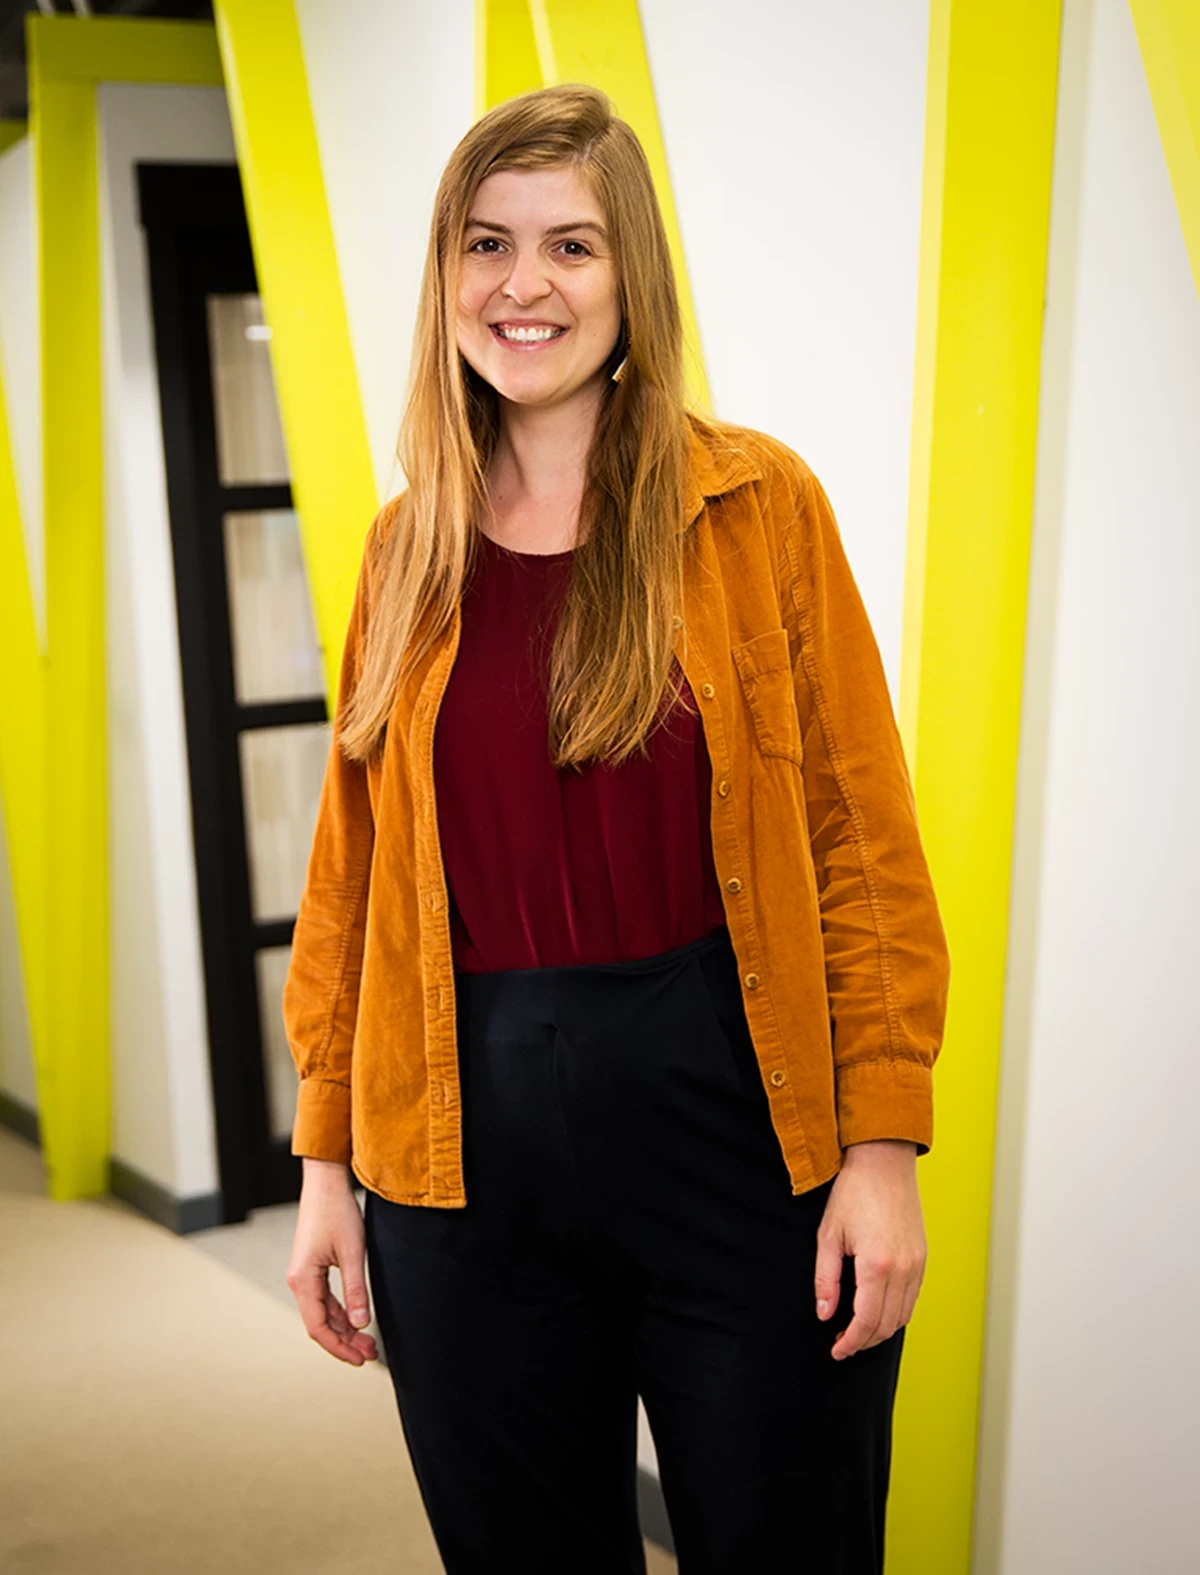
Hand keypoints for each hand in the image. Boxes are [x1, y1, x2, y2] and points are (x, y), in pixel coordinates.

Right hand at [287, 1160, 378, 1365]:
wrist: (325, 1183)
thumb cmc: (337, 1212)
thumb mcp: (353, 1252)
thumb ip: (356, 1290)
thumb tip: (362, 1324)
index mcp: (303, 1280)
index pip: (318, 1327)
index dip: (339, 1347)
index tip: (360, 1358)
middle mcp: (299, 1281)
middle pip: (320, 1323)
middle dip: (345, 1341)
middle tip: (370, 1353)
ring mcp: (304, 1275)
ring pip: (323, 1313)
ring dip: (344, 1328)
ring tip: (368, 1341)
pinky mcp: (312, 1268)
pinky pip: (325, 1299)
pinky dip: (341, 1312)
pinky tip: (357, 1320)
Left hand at [815, 1139, 926, 1359]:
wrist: (883, 1163)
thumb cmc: (852, 1193)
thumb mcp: (828, 1235)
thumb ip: (825, 1279)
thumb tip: (825, 1314)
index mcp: (876, 1264)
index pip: (866, 1322)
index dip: (850, 1343)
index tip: (836, 1350)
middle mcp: (903, 1269)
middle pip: (887, 1325)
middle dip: (864, 1341)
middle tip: (843, 1343)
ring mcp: (917, 1264)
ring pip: (903, 1316)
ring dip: (881, 1330)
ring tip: (858, 1330)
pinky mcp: (923, 1257)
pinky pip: (912, 1298)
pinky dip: (896, 1312)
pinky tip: (877, 1308)